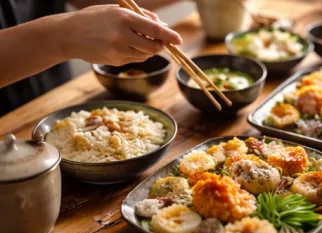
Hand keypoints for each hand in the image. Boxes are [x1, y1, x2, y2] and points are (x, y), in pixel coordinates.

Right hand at [59, 6, 181, 65]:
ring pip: (145, 55)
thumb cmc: (93, 19)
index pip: (154, 28)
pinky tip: (120, 47)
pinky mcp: (115, 60)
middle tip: (158, 42)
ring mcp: (118, 49)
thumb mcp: (115, 10)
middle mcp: (122, 34)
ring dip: (146, 50)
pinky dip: (134, 54)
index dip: (169, 36)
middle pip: (154, 46)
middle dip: (160, 45)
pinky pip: (134, 60)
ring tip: (132, 40)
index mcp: (123, 17)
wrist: (68, 34)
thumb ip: (140, 16)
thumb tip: (162, 24)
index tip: (179, 40)